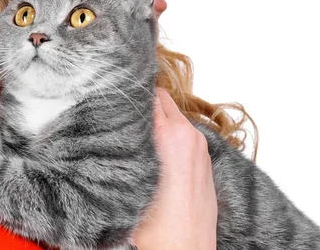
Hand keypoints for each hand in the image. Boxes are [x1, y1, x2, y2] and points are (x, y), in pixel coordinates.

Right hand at [132, 88, 216, 249]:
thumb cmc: (158, 225)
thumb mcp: (131, 182)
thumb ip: (126, 148)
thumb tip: (114, 127)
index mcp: (170, 136)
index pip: (150, 94)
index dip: (132, 94)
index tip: (118, 98)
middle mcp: (189, 136)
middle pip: (163, 99)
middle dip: (144, 104)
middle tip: (125, 115)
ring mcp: (200, 147)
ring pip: (175, 116)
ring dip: (158, 120)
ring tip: (140, 137)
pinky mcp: (206, 159)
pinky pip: (185, 133)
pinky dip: (171, 134)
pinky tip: (157, 153)